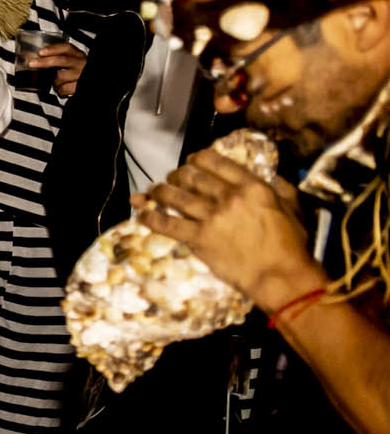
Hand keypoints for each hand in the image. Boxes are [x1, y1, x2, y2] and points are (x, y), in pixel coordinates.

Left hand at [23, 40, 86, 95]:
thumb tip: (29, 55)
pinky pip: (63, 89)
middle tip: (32, 63)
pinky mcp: (79, 87)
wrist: (89, 81)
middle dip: (45, 62)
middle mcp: (80, 63)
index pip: (67, 48)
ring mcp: (81, 75)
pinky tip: (60, 87)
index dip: (53, 49)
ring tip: (54, 80)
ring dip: (52, 80)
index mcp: (78, 55)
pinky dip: (59, 89)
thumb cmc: (76, 71)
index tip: (41, 52)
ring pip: (60, 76)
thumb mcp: (70, 61)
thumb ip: (54, 57)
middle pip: (62, 60)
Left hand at [136, 148, 321, 308]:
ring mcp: (211, 217)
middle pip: (192, 177)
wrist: (280, 275)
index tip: (191, 161)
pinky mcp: (198, 238)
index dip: (198, 158)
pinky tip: (141, 215)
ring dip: (160, 192)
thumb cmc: (291, 244)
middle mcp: (228, 197)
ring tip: (153, 191)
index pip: (216, 162)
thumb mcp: (292, 207)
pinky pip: (167, 224)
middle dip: (178, 174)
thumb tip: (273, 176)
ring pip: (176, 197)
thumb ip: (281, 188)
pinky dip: (151, 218)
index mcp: (252, 187)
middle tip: (172, 178)